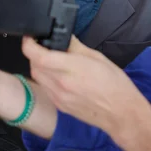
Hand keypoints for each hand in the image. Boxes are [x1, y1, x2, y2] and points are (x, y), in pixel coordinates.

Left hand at [23, 36, 149, 132]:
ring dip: (38, 66)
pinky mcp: (60, 106)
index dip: (29, 44)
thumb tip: (64, 37)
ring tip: (49, 59)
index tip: (30, 37)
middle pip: (34, 66)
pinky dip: (45, 78)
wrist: (121, 113)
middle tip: (42, 46)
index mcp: (72, 68)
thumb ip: (76, 46)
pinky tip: (56, 75)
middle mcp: (62, 84)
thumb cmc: (114, 84)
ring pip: (37, 77)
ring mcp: (59, 97)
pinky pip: (45, 88)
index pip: (39, 56)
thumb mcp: (97, 57)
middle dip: (34, 53)